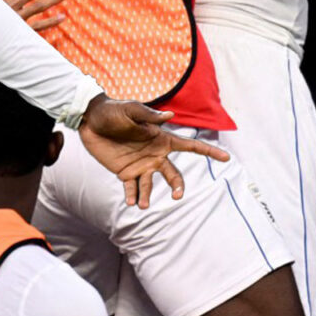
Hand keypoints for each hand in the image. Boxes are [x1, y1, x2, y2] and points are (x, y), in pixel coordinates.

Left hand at [78, 95, 230, 208]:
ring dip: (148, 197)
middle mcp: (154, 155)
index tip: (226, 158)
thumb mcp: (130, 110)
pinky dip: (132, 197)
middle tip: (178, 196)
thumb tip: (170, 115)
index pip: (189, 146)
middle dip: (178, 186)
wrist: (90, 121)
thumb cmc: (113, 111)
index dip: (208, 152)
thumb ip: (149, 115)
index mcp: (161, 139)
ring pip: (151, 186)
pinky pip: (131, 189)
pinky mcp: (124, 173)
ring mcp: (140, 165)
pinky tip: (130, 202)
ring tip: (142, 204)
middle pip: (173, 174)